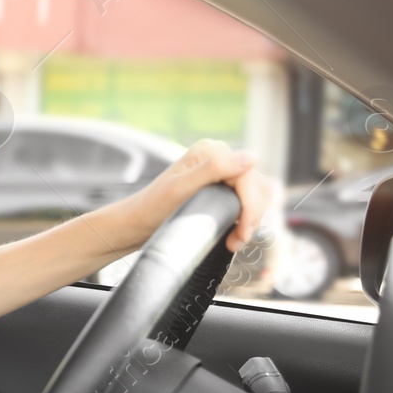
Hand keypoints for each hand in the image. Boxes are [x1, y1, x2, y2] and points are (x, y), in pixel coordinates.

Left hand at [123, 139, 272, 251]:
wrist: (136, 223)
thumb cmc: (152, 207)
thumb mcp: (180, 189)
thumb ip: (213, 169)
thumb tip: (251, 158)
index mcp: (211, 151)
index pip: (249, 176)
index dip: (251, 206)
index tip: (243, 232)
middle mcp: (218, 158)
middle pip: (256, 186)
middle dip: (251, 216)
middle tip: (237, 240)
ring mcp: (220, 173)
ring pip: (255, 195)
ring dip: (250, 220)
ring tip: (234, 240)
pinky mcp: (220, 188)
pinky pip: (246, 201)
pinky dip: (245, 219)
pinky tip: (233, 234)